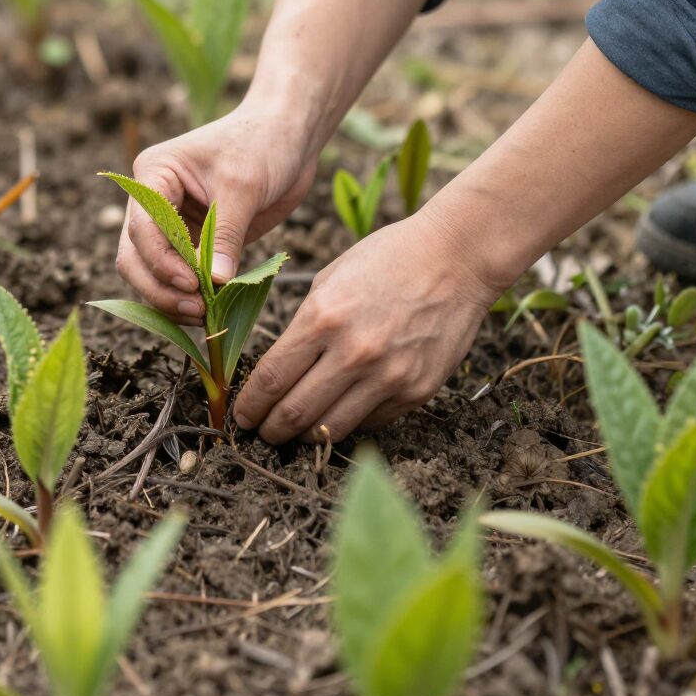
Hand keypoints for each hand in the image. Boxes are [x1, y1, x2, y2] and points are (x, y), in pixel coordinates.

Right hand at [114, 103, 316, 319]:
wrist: (288, 136)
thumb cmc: (262, 145)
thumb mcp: (244, 186)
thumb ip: (225, 234)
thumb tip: (213, 283)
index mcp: (154, 174)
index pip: (142, 226)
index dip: (160, 260)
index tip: (191, 283)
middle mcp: (153, 200)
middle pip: (135, 255)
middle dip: (160, 286)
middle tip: (197, 309)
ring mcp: (171, 223)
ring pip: (150, 272)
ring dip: (170, 297)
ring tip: (204, 315)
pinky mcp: (193, 241)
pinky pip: (179, 275)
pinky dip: (187, 295)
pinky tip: (209, 311)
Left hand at [233, 205, 502, 443]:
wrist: (454, 258)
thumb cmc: (386, 259)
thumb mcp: (329, 280)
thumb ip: (304, 326)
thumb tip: (279, 369)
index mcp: (323, 317)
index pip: (272, 378)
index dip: (251, 404)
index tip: (242, 415)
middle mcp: (353, 352)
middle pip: (296, 412)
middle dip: (271, 430)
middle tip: (262, 433)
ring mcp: (388, 377)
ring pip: (332, 429)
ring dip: (307, 437)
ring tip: (295, 433)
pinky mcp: (416, 391)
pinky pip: (371, 421)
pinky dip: (350, 422)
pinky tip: (339, 414)